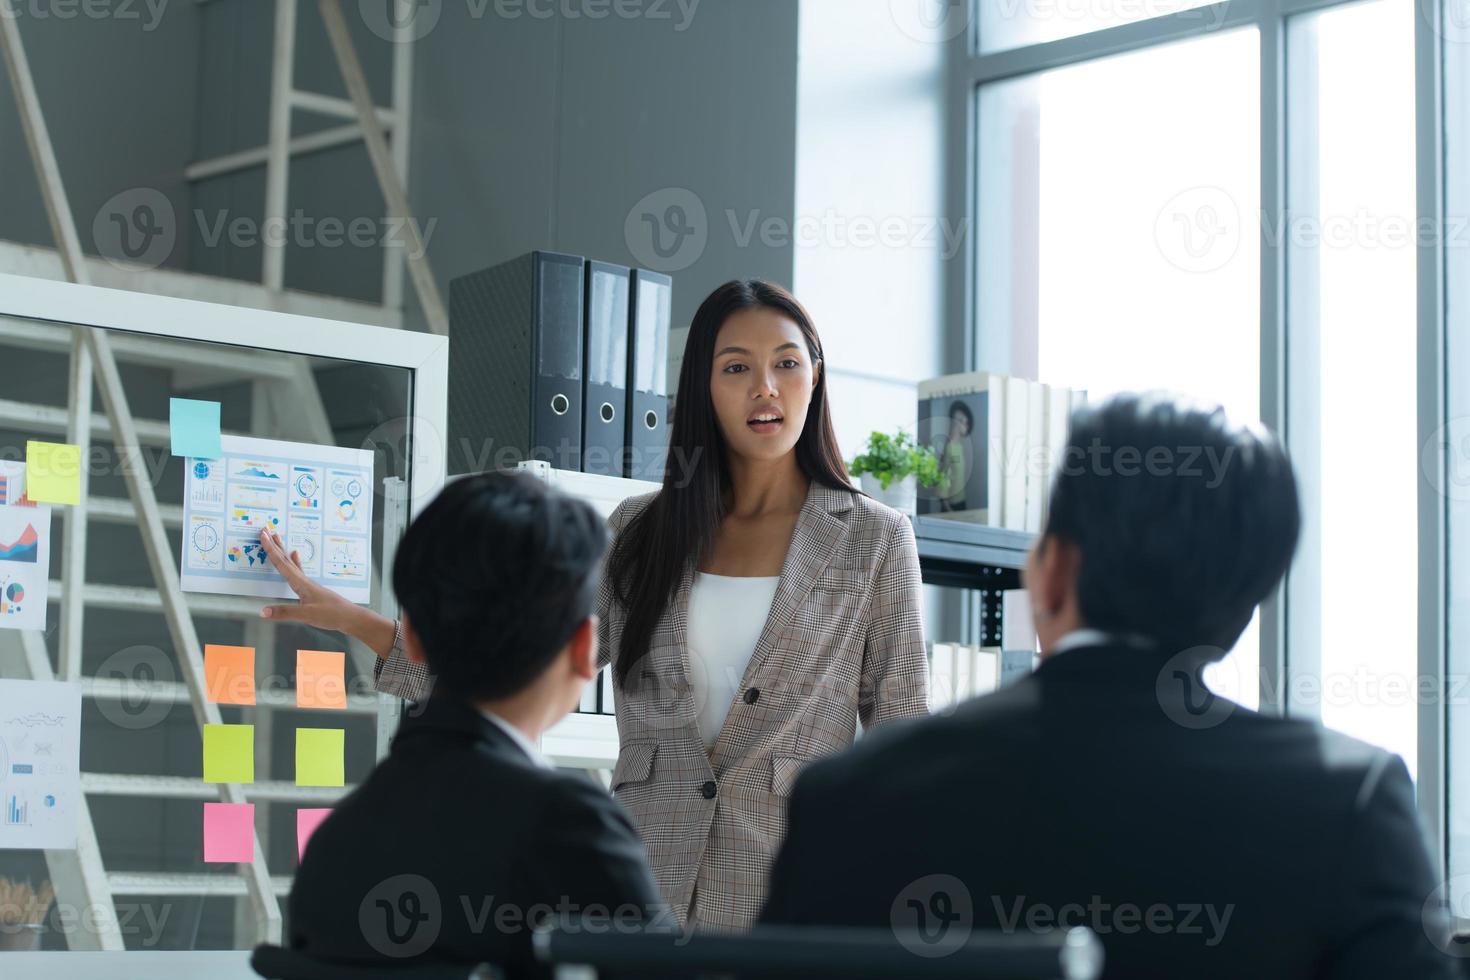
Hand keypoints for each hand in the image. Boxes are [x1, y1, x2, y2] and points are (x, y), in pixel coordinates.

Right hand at [257, 528, 393, 654]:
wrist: (350, 617)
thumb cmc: (332, 614)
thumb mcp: (307, 615)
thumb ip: (285, 612)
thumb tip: (262, 611)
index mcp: (301, 583)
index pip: (282, 564)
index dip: (271, 549)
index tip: (263, 535)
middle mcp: (304, 580)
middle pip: (286, 559)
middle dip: (274, 545)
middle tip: (266, 530)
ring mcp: (308, 584)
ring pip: (292, 563)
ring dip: (282, 550)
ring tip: (277, 538)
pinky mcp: (312, 589)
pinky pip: (299, 571)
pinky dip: (295, 561)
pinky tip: (295, 555)